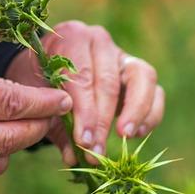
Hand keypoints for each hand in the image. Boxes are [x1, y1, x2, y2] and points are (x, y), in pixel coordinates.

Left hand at [4, 21, 164, 165]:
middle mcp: (100, 41)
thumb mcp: (39, 97)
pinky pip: (155, 90)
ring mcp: (122, 54)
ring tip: (125, 137)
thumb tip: (73, 155)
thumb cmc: (39, 81)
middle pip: (109, 81)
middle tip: (97, 152)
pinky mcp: (139, 71)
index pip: (82, 78)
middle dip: (103, 121)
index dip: (84, 113)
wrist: (45, 68)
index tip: (84, 142)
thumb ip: (55, 124)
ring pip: (142, 77)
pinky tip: (136, 134)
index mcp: (71, 38)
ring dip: (135, 111)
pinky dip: (151, 113)